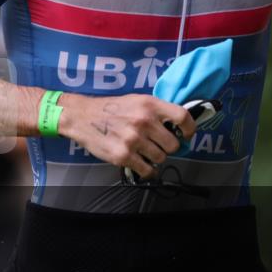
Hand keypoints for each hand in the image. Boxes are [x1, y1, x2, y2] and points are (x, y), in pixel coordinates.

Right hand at [57, 94, 196, 178]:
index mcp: (149, 105)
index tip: (185, 135)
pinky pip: (147, 170)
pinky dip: (147, 170)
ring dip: (155, 158)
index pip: (182, 117)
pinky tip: (140, 164)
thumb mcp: (135, 101)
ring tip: (143, 152)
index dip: (189, 129)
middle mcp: (143, 121)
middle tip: (157, 145)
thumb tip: (177, 127)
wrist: (81, 116)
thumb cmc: (110, 109)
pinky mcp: (123, 156)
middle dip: (167, 148)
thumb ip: (156, 111)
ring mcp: (133, 140)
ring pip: (161, 158)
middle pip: (173, 144)